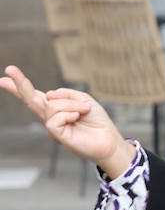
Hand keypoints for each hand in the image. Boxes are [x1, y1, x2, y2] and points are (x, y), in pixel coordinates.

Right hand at [1, 65, 134, 177]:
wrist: (109, 140)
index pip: (35, 95)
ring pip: (51, 106)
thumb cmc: (98, 122)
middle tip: (9, 68)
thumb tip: (49, 95)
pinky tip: (77, 118)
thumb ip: (66, 94)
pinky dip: (68, 114)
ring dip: (71, 105)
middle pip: (31, 98)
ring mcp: (52, 126)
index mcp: (56, 107)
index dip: (19, 86)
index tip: (5, 76)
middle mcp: (51, 116)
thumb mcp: (84, 100)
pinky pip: (54, 118)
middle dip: (20, 84)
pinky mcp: (56, 134)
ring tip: (84, 110)